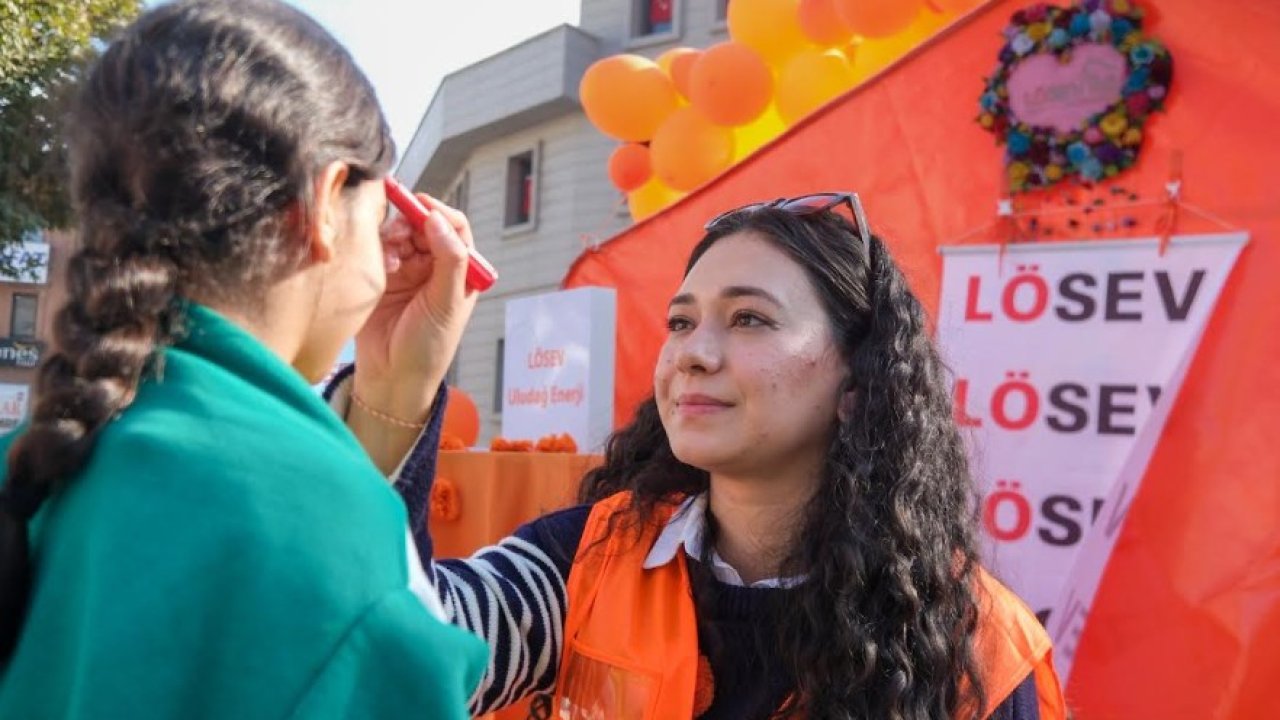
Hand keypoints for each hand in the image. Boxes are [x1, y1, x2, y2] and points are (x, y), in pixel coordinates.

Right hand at [353, 193, 477, 420]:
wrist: (391, 377)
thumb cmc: (428, 347)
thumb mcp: (446, 304)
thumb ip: (449, 260)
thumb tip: (438, 219)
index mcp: (459, 271)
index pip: (455, 228)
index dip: (440, 213)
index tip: (423, 206)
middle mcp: (433, 266)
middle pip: (423, 225)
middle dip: (412, 223)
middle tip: (401, 233)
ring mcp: (406, 270)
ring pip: (399, 233)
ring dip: (394, 236)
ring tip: (393, 257)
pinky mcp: (381, 277)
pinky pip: (379, 249)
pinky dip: (380, 250)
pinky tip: (384, 265)